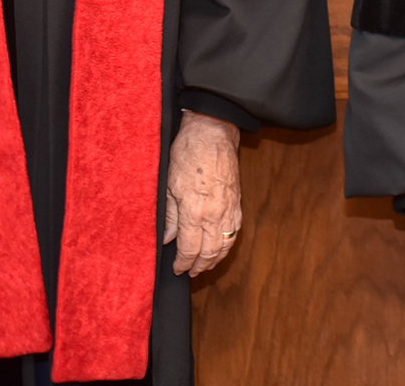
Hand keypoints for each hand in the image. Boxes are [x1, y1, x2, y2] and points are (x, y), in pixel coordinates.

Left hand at [163, 110, 242, 275]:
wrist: (213, 133)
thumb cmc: (188, 154)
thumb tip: (166, 239)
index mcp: (195, 211)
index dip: (182, 263)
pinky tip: (219, 247)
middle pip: (210, 252)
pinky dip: (227, 244)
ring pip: (225, 244)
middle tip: (189, 273)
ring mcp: (230, 208)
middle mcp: (215, 214)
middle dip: (199, 266)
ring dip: (215, 258)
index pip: (190, 249)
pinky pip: (235, 231)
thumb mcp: (168, 185)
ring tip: (204, 265)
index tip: (176, 269)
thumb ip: (168, 216)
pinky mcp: (238, 201)